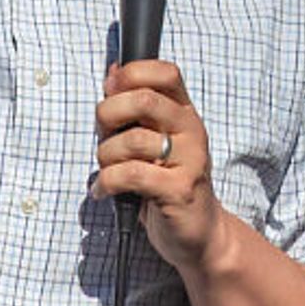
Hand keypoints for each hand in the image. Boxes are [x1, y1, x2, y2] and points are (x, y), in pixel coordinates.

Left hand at [96, 58, 224, 270]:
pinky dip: (106, 182)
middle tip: (104, 136)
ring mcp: (189, 160)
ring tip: (106, 170)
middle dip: (108, 114)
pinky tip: (104, 191)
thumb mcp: (153, 140)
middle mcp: (192, 131)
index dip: (132, 75)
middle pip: (144, 99)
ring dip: (106, 156)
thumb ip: (134, 109)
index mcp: (185, 113)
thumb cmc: (168, 184)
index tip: (112, 93)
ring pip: (132, 140)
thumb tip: (112, 71)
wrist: (200, 234)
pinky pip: (130, 175)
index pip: (165, 72)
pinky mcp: (178, 190)